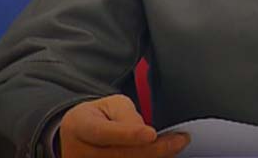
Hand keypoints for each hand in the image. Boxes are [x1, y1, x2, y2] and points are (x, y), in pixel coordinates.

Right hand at [59, 94, 189, 157]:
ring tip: (175, 146)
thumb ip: (127, 115)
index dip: (128, 134)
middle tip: (180, 140)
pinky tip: (163, 154)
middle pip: (120, 155)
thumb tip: (146, 134)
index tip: (151, 133)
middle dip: (154, 149)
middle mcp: (79, 152)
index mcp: (79, 126)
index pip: (103, 132)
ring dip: (155, 157)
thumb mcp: (109, 104)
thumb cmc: (98, 117)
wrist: (77, 137)